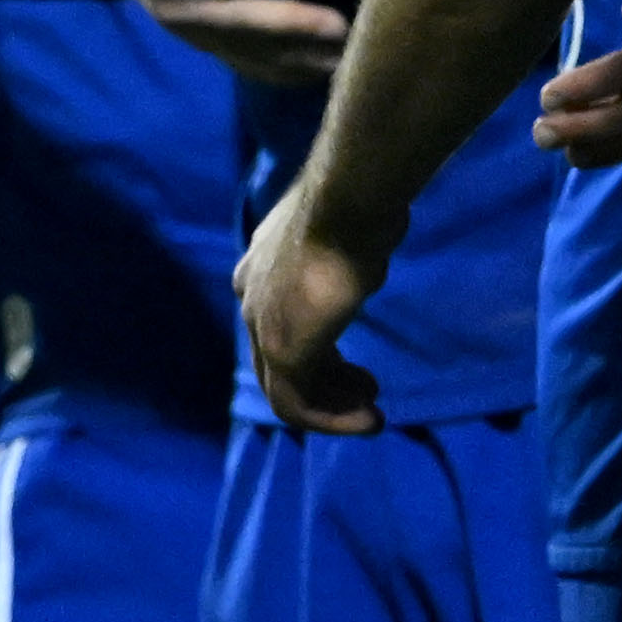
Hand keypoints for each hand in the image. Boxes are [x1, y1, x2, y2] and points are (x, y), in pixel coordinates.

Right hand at [60, 0, 353, 88]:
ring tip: (352, 54)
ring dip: (298, 56)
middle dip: (291, 24)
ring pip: (246, 51)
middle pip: (237, 20)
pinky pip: (245, 66)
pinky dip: (286, 71)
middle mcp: (173, 3)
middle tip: (343, 26)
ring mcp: (188, 32)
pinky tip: (329, 71)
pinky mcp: (203, 46)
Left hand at [237, 182, 395, 434]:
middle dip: (327, 382)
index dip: (320, 350)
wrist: (347, 204)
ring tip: (370, 413)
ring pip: (285, 387)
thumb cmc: (357, 206)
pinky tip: (366, 417)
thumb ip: (346, 250)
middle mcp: (251, 297)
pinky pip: (298, 402)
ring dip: (331, 408)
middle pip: (279, 360)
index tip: (357, 361)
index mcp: (260, 269)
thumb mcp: (348, 231)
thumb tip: (369, 244)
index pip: (280, 322)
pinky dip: (331, 418)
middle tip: (367, 391)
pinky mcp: (284, 348)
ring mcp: (262, 325)